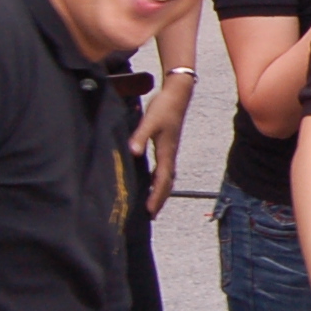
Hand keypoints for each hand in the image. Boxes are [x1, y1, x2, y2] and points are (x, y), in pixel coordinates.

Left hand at [131, 76, 192, 214]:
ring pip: (167, 177)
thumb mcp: (149, 122)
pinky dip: (159, 180)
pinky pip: (164, 169)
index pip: (162, 181)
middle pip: (167, 183)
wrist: (177, 95)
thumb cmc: (163, 107)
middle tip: (151, 215)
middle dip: (160, 199)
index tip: (149, 211)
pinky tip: (152, 182)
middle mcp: (170, 155)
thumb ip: (139, 137)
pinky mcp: (167, 146)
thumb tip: (133, 153)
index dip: (156, 197)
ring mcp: (170, 151)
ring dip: (160, 191)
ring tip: (153, 204)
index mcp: (166, 152)